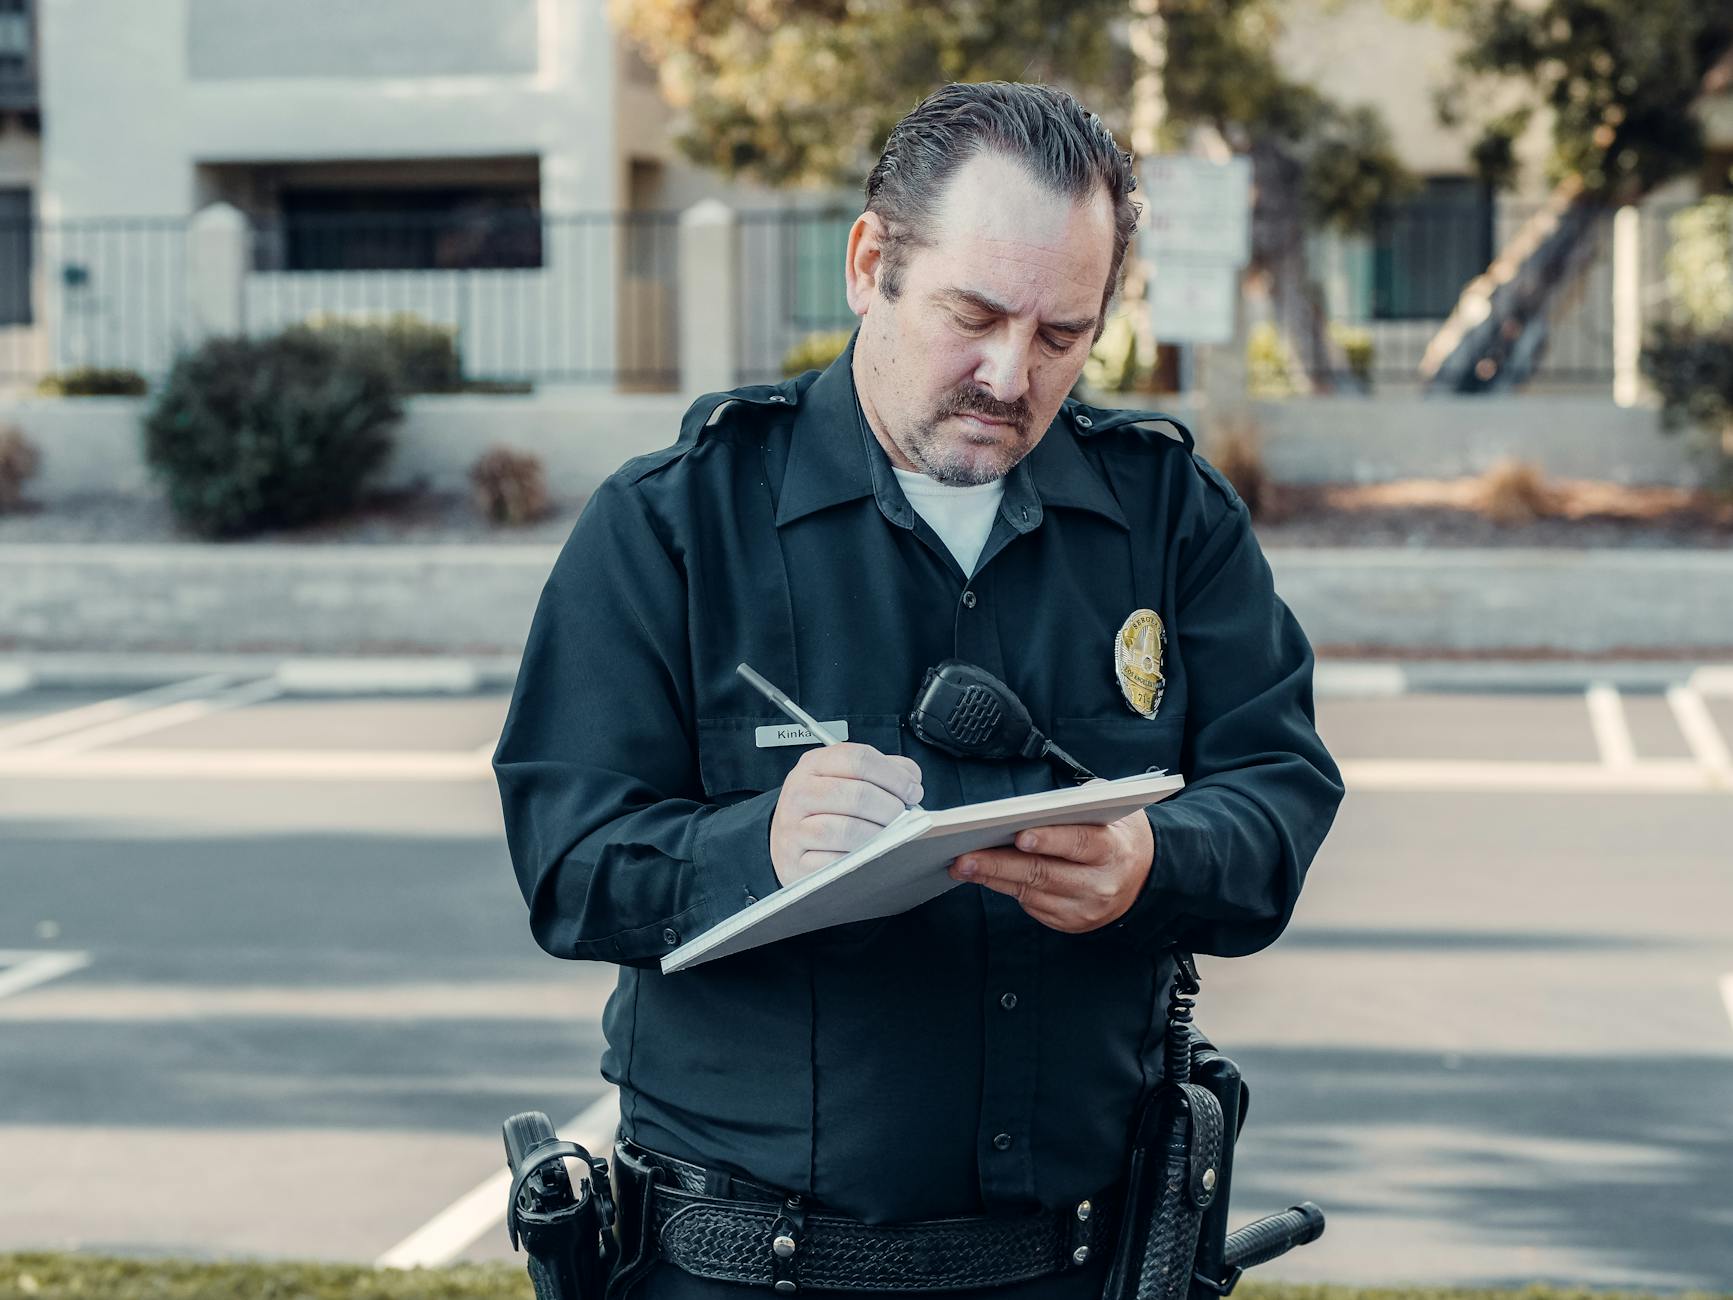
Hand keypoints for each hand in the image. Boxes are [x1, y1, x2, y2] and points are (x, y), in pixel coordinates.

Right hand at [770, 744, 923, 885]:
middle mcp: (800, 792)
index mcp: (814, 764)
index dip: (894, 775)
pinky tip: (867, 854)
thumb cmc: (822, 809)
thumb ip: (881, 770)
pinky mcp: (796, 860)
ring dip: (879, 835)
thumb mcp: (844, 778)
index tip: (912, 790)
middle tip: (903, 817)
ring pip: (848, 829)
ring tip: (889, 836)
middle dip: (891, 808)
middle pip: (858, 795)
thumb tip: (911, 779)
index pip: (859, 759)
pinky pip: (837, 861)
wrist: (785, 841)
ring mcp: (794, 827)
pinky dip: (859, 859)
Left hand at [948, 812, 1153, 932]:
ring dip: (992, 878)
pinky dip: (1004, 888)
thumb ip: (1080, 801)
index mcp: (1112, 850)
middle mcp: (1099, 884)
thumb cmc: (1117, 835)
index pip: (1079, 844)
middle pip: (1044, 874)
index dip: (1049, 840)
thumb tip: (1035, 806)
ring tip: (962, 865)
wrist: (1144, 878)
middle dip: (1000, 864)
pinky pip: (1030, 905)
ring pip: (1030, 893)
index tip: (1019, 836)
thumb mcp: (1112, 809)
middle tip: (966, 856)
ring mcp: (1083, 909)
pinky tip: (983, 876)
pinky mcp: (1069, 923)